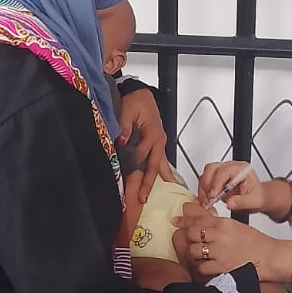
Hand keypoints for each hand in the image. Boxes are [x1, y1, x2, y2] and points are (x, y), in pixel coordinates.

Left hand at [117, 86, 168, 207]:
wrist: (142, 94)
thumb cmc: (136, 100)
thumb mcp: (127, 109)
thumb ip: (124, 126)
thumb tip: (122, 142)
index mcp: (152, 133)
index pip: (139, 155)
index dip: (131, 167)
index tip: (123, 180)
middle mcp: (158, 140)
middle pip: (153, 166)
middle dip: (147, 183)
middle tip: (142, 198)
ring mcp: (160, 143)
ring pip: (159, 165)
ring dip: (158, 180)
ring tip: (158, 196)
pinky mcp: (158, 144)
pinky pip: (161, 161)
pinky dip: (164, 172)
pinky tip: (169, 182)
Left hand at [174, 200, 288, 279]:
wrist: (269, 257)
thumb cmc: (254, 242)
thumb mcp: (234, 225)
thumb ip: (213, 221)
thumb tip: (194, 213)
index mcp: (224, 223)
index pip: (198, 219)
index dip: (184, 221)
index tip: (175, 221)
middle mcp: (220, 236)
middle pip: (192, 234)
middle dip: (191, 239)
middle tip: (195, 242)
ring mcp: (220, 253)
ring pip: (193, 251)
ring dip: (195, 254)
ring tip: (202, 255)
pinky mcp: (222, 268)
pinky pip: (201, 268)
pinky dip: (202, 268)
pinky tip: (209, 266)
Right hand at [197, 160, 276, 215]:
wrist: (257, 197)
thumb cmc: (257, 196)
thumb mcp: (255, 201)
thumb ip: (243, 202)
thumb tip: (230, 203)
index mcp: (241, 169)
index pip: (224, 170)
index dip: (216, 182)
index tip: (213, 195)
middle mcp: (230, 167)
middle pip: (211, 168)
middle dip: (207, 184)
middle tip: (208, 199)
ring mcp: (222, 172)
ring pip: (205, 174)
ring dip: (203, 188)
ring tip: (206, 202)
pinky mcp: (215, 179)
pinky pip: (204, 182)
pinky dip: (202, 191)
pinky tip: (205, 201)